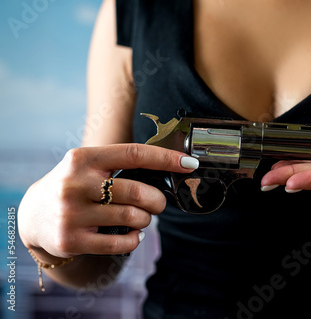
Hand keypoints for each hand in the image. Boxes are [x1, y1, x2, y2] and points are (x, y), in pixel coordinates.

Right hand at [18, 144, 198, 259]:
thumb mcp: (88, 166)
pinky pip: (121, 243)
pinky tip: (132, 235)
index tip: (189, 164)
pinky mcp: (71, 240)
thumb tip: (172, 167)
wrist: (34, 216)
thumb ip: (121, 165)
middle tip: (158, 204)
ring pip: (132, 217)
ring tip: (141, 219)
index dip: (166, 158)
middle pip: (138, 191)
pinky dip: (134, 240)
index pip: (134, 154)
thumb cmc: (75, 186)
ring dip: (146, 220)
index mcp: (83, 158)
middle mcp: (74, 183)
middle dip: (158, 200)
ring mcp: (71, 213)